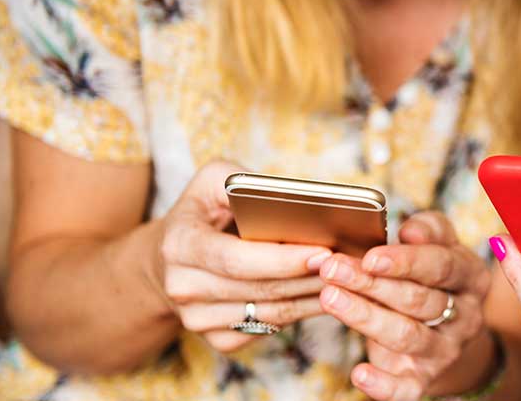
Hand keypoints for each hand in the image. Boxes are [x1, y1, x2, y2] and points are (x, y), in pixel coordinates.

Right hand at [153, 162, 332, 352]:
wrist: (170, 257)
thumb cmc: (203, 211)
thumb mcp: (212, 181)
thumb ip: (242, 181)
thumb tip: (286, 196)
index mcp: (180, 245)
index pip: (238, 259)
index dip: (283, 259)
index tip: (324, 251)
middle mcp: (183, 287)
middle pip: (260, 289)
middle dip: (310, 278)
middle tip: (350, 264)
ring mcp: (198, 319)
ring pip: (270, 313)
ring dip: (313, 298)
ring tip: (349, 278)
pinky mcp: (217, 339)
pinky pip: (269, 328)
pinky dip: (302, 313)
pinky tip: (325, 294)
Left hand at [320, 211, 495, 400]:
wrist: (448, 331)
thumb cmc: (434, 277)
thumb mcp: (440, 246)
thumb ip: (428, 230)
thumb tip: (412, 231)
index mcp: (472, 278)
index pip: (441, 267)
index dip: (405, 262)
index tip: (369, 257)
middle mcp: (465, 317)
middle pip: (418, 300)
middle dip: (372, 285)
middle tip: (332, 270)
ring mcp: (445, 351)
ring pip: (406, 336)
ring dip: (365, 317)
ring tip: (330, 298)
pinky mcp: (424, 380)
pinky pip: (404, 388)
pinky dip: (382, 384)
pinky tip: (358, 372)